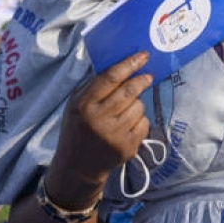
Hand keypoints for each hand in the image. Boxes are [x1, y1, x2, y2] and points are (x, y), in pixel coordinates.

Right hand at [45, 51, 152, 201]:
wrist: (78, 166)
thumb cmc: (78, 127)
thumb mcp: (76, 103)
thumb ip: (94, 85)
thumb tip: (120, 65)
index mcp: (84, 104)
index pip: (110, 78)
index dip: (129, 64)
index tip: (143, 56)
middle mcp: (99, 120)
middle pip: (129, 91)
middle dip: (142, 80)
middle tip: (147, 76)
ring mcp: (114, 136)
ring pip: (139, 107)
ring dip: (137, 103)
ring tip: (126, 109)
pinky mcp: (127, 148)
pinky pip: (144, 123)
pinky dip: (139, 120)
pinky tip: (128, 124)